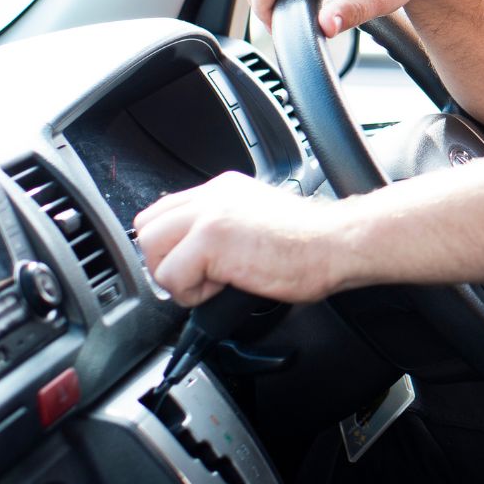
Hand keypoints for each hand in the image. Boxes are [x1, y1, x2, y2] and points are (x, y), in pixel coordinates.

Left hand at [133, 172, 351, 305]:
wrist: (337, 244)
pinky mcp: (210, 239)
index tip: (190, 266)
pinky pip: (171, 277)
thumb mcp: (257, 223)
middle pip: (146, 228)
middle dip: (164, 261)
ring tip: (214, 283)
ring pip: (151, 251)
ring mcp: (209, 214)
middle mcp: (211, 195)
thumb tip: (199, 258)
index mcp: (222, 189)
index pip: (163, 212)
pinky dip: (193, 294)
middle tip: (198, 278)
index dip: (169, 246)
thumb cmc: (312, 244)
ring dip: (177, 278)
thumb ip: (225, 229)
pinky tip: (226, 286)